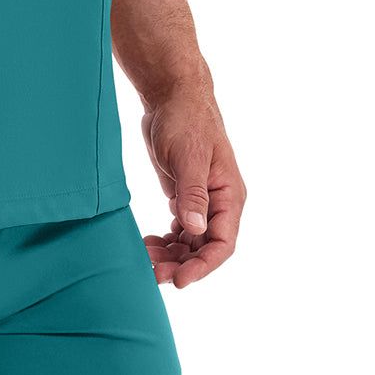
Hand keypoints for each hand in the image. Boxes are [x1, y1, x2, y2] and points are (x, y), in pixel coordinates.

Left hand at [139, 82, 245, 288]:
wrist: (171, 94)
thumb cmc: (186, 119)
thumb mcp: (189, 156)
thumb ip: (193, 194)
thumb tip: (196, 230)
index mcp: (229, 195)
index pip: (222, 243)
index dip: (203, 266)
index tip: (180, 281)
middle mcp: (219, 203)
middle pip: (204, 248)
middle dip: (181, 264)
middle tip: (152, 272)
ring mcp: (201, 201)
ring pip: (190, 242)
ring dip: (171, 255)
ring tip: (145, 260)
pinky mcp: (183, 195)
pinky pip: (180, 229)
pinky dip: (166, 241)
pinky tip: (149, 244)